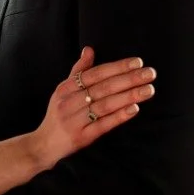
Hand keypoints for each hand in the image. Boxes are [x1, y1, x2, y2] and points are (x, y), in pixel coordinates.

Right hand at [28, 47, 155, 169]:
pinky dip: (119, 116)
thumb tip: (89, 49)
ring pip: (105, 105)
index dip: (117, 67)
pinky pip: (102, 125)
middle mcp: (69, 102)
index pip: (95, 74)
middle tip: (151, 74)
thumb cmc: (58, 114)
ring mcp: (75, 121)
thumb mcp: (63, 90)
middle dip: (129, 79)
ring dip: (129, 96)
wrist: (42, 145)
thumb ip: (78, 71)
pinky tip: (134, 109)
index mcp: (66, 88)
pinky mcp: (81, 137)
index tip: (138, 62)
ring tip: (149, 90)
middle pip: (103, 88)